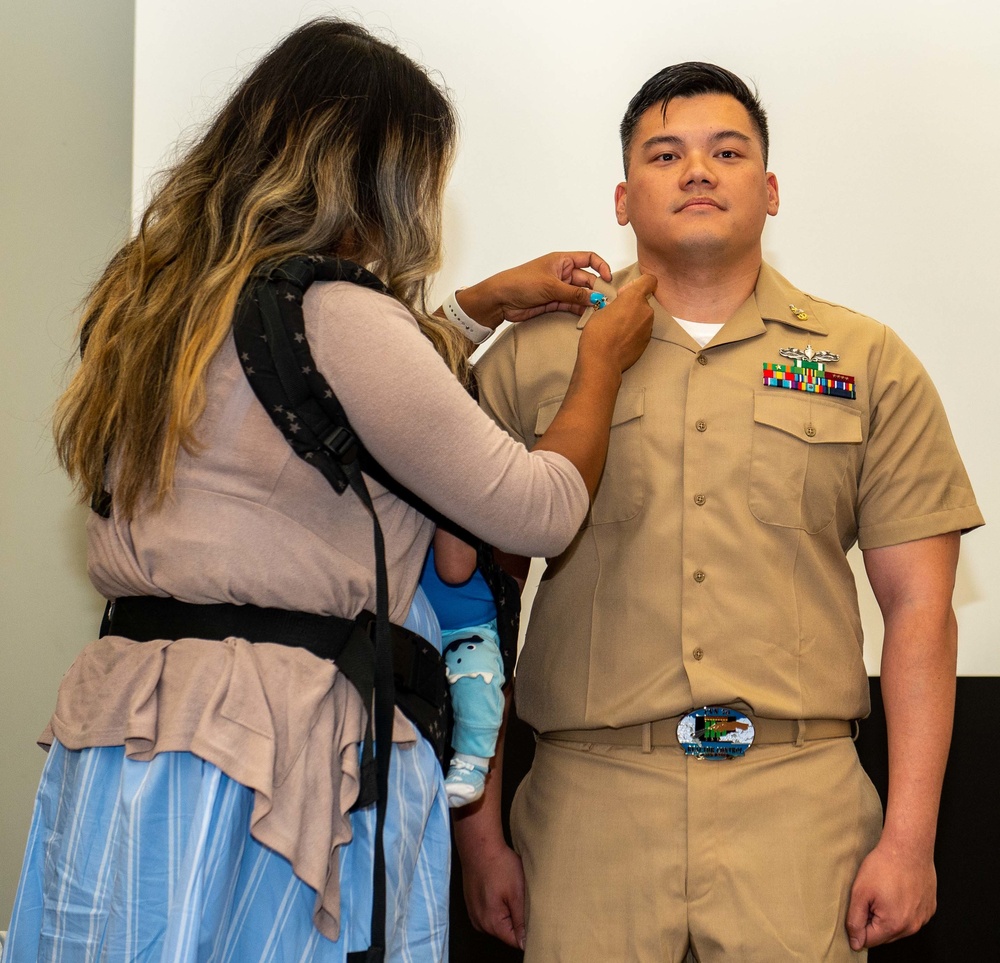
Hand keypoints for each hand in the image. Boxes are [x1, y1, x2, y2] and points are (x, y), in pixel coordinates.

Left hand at [456, 252, 612, 328]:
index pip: (588, 259)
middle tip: (606, 302)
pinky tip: (587, 316)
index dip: (601, 267)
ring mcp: (559, 288)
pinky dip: (580, 310)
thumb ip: (574, 293)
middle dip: (597, 290)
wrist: (501, 300)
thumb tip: (595, 298)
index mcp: (562, 260)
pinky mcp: (554, 302)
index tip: (608, 279)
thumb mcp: (551, 286)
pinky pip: (572, 305)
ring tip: (599, 312)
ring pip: (581, 294)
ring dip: (589, 302)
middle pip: (587, 280)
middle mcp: (563, 273)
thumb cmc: (521, 282)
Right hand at [460, 839, 525, 949]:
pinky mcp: (473, 904)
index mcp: (491, 923)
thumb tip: (526, 944)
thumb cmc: (500, 866)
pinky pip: (490, 912)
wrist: (479, 846)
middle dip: (518, 921)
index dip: (529, 932)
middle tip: (525, 900)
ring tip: (513, 893)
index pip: (515, 941)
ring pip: (499, 922)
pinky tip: (502, 889)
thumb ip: (521, 922)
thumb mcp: (517, 893)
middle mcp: (480, 923)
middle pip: (506, 932)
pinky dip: (498, 905)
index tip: (535, 918)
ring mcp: (474, 913)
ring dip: (508, 912)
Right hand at [578, 273, 655, 372]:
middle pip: (643, 301)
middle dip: (632, 305)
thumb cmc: (597, 334)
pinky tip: (620, 339)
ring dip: (633, 319)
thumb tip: (619, 307)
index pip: (649, 280)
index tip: (626, 291)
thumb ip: (615, 305)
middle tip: (616, 314)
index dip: (639, 283)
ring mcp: (648, 327)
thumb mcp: (600, 311)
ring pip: (643, 317)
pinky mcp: (647, 341)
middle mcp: (646, 310)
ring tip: (617, 329)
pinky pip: (642, 331)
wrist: (602, 361)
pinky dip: (634, 332)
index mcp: (634, 297)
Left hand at [845, 838, 936, 949]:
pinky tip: (898, 890)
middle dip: (874, 919)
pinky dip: (902, 908)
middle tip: (872, 895)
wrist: (908, 847)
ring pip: (898, 926)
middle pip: (884, 935)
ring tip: (885, 890)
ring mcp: (923, 918)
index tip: (859, 906)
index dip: (858, 924)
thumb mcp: (859, 892)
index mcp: (893, 925)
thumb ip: (855, 920)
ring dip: (888, 914)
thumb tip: (856, 943)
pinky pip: (911, 916)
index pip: (869, 940)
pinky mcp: (929, 909)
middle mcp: (912, 927)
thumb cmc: (884, 866)